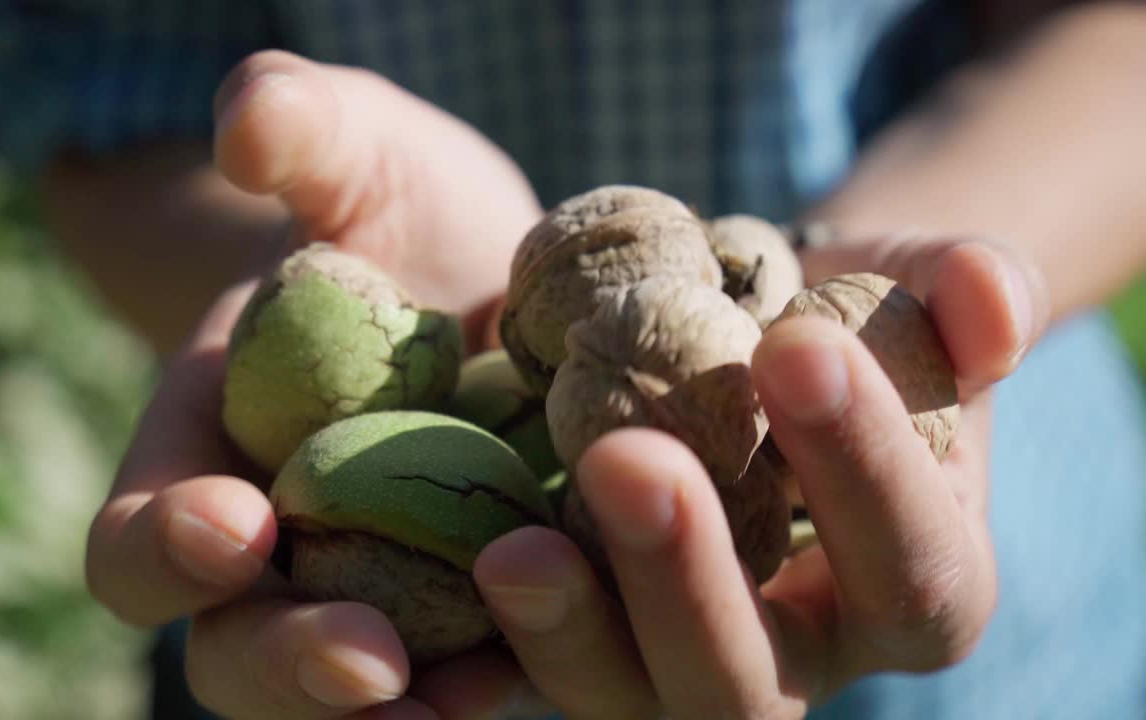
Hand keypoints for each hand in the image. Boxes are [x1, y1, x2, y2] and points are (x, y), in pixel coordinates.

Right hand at [84, 50, 543, 718]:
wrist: (504, 276)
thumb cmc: (404, 213)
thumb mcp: (360, 154)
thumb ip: (302, 129)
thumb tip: (252, 121)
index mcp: (208, 456)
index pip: (140, 537)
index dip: (165, 547)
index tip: (233, 524)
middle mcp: (283, 550)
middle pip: (240, 648)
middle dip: (289, 661)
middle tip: (364, 655)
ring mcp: (385, 593)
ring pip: (360, 690)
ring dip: (401, 708)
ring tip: (462, 702)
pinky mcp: (486, 609)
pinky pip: (483, 669)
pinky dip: (509, 673)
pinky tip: (559, 662)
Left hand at [455, 235, 1049, 718]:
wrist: (758, 346)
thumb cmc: (853, 327)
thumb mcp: (921, 297)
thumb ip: (971, 295)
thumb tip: (987, 303)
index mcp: (917, 588)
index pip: (911, 564)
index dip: (863, 467)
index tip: (798, 347)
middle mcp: (801, 657)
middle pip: (755, 682)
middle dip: (692, 578)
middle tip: (632, 463)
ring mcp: (681, 664)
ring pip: (634, 697)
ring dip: (574, 631)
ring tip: (513, 551)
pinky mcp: (591, 641)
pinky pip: (541, 667)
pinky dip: (498, 640)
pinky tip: (455, 585)